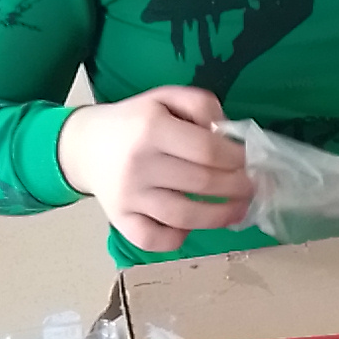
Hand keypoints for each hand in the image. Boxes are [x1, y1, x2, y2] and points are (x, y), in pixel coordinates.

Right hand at [57, 86, 253, 253]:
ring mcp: (128, 196)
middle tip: (254, 187)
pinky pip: (154, 240)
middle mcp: (139, 164)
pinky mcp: (120, 220)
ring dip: (221, 216)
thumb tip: (229, 134)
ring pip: (184, 216)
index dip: (238, 158)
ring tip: (240, 210)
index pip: (207, 149)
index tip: (251, 161)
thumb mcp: (166, 98)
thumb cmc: (134, 122)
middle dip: (238, 187)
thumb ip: (201, 106)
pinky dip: (177, 238)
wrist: (84, 146)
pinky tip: (191, 226)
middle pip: (202, 182)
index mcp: (151, 128)